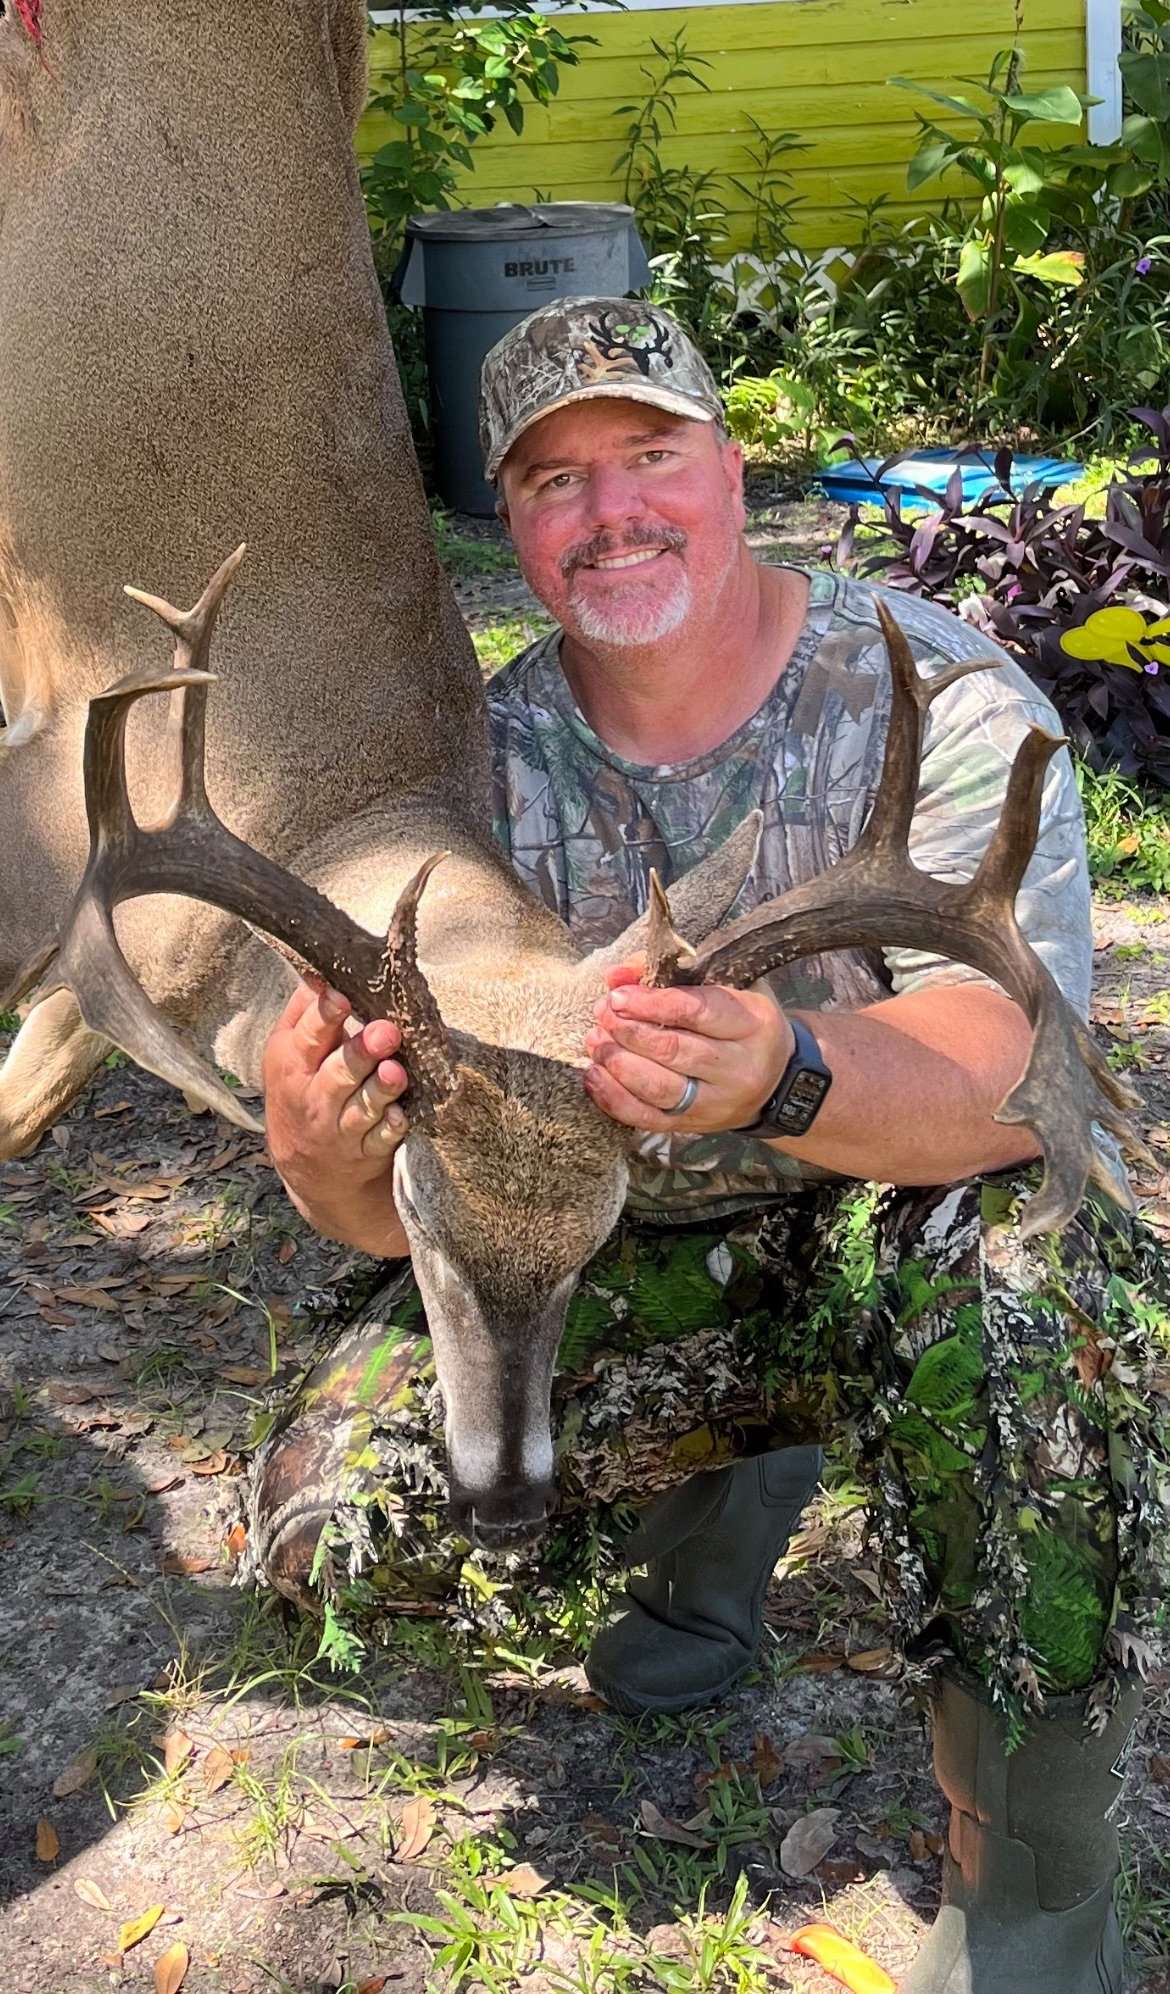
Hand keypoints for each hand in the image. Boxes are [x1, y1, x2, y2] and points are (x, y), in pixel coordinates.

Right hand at [261, 980, 410, 1250]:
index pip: (309, 1036)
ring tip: (395, 1073)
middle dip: (362, 1052)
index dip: (325, 1016)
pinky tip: (401, 1116)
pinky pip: (380, 1140)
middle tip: (386, 1032)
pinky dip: (390, 1128)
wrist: (307, 1170)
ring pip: (363, 1107)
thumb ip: (305, 1012)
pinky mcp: (364, 1152)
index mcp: (292, 1064)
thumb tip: (320, 967)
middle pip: (339, 1072)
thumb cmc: (302, 1091)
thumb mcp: (289, 1054)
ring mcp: (340, 1129)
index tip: (342, 995)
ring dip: (380, 1090)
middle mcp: (314, 1097)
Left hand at [583, 964, 794, 1134]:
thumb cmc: (744, 1026)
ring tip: (596, 1041)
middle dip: (628, 1031)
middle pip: (674, 1051)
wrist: (779, 1082)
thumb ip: (670, 976)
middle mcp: (738, 1067)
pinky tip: (595, 1075)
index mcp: (752, 1023)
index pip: (696, 1012)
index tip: (618, 995)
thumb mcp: (725, 988)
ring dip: (618, 1063)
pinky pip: (647, 1118)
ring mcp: (716, 1102)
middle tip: (602, 1014)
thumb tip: (616, 975)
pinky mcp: (694, 1126)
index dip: (651, 1003)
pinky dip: (614, 1098)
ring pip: (659, 1088)